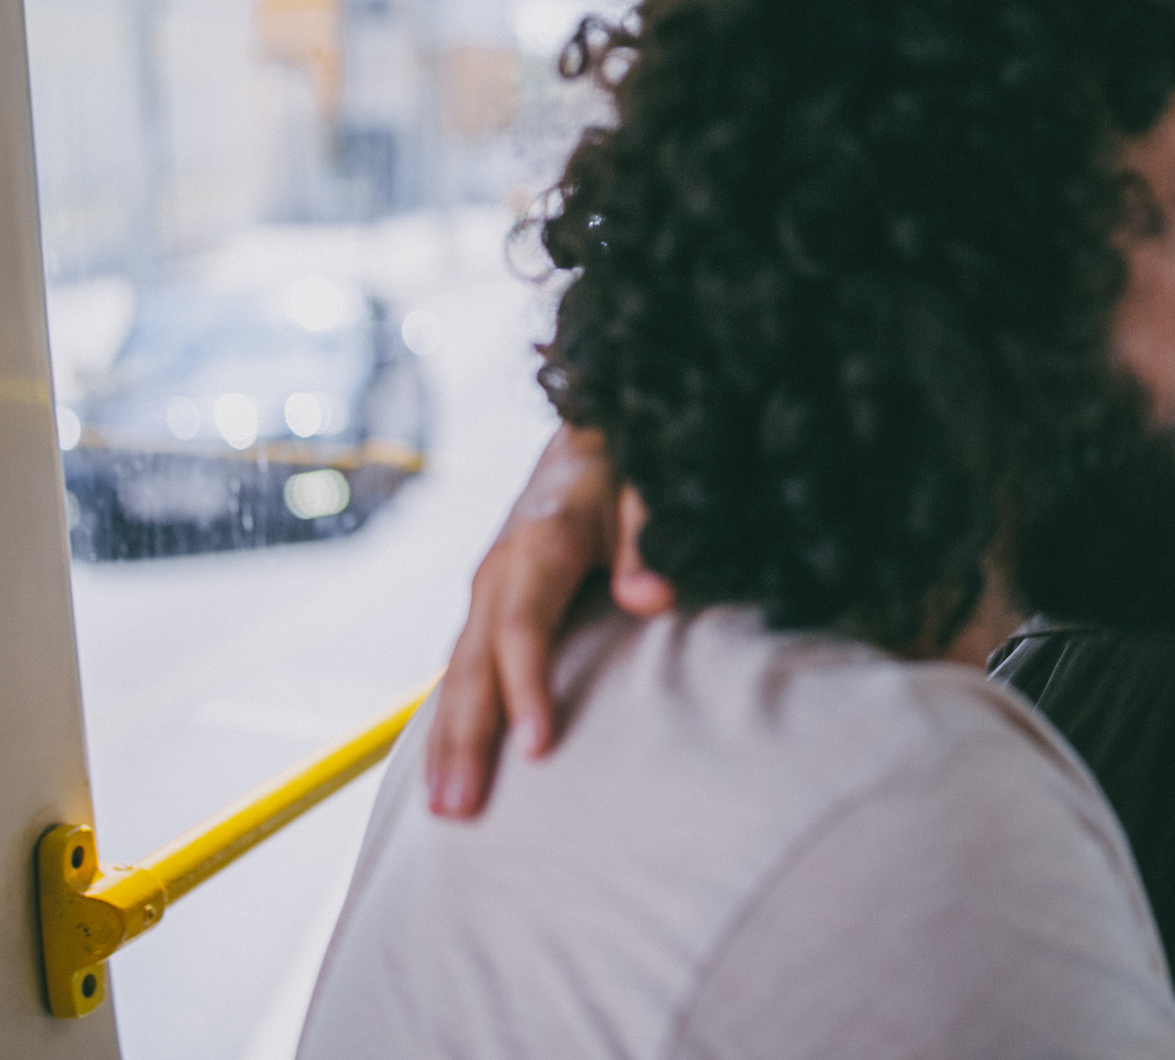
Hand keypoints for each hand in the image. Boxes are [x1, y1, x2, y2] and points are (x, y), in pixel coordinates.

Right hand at [422, 427, 670, 815]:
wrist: (585, 443)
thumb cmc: (622, 471)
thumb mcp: (645, 489)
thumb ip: (648, 540)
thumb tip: (651, 598)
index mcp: (537, 544)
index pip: (522, 628)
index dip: (527, 688)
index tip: (538, 749)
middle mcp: (497, 573)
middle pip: (473, 665)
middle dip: (467, 740)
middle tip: (460, 809)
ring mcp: (485, 592)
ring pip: (457, 675)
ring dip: (447, 742)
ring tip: (444, 809)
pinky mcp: (486, 608)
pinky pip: (462, 671)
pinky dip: (451, 721)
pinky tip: (447, 770)